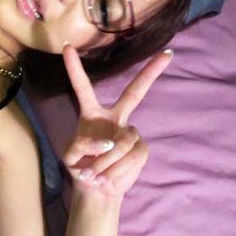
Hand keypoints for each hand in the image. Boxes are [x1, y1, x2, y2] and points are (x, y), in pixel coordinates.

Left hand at [60, 43, 172, 197]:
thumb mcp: (71, 157)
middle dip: (151, 73)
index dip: (74, 68)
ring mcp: (130, 132)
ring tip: (96, 175)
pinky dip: (118, 168)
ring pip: (124, 142)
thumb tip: (108, 142)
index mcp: (90, 113)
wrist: (97, 188)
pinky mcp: (142, 148)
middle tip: (168, 55)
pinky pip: (132, 155)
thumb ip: (83, 145)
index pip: (83, 87)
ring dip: (108, 162)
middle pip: (134, 92)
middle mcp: (114, 117)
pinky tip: (109, 176)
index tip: (66, 46)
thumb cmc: (80, 168)